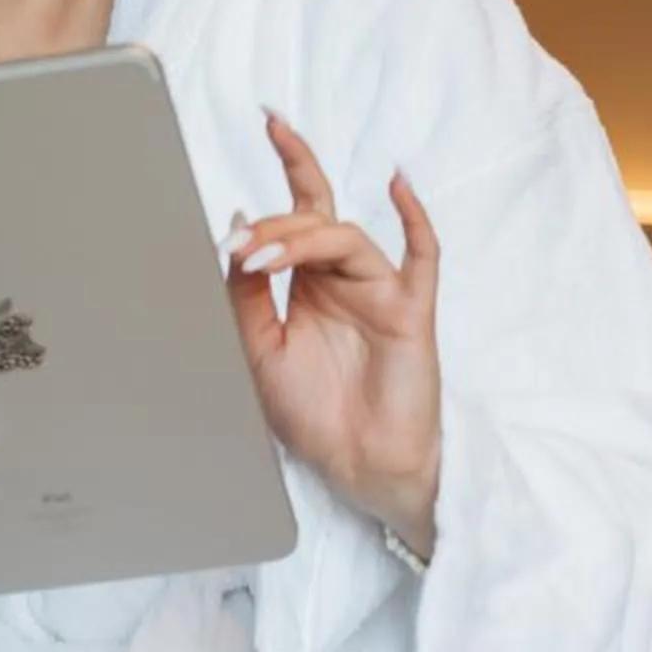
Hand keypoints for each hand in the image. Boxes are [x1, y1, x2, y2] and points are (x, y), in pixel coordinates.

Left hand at [226, 110, 442, 555]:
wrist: (353, 465)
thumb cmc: (314, 414)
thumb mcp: (260, 348)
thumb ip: (245, 293)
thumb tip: (236, 225)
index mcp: (308, 284)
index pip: (292, 221)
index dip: (264, 209)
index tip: (227, 230)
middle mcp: (343, 279)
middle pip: (316, 218)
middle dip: (276, 220)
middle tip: (241, 243)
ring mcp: (379, 290)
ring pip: (345, 238)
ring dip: (302, 240)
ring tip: (266, 259)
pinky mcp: (411, 310)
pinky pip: (423, 256)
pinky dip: (414, 218)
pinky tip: (398, 186)